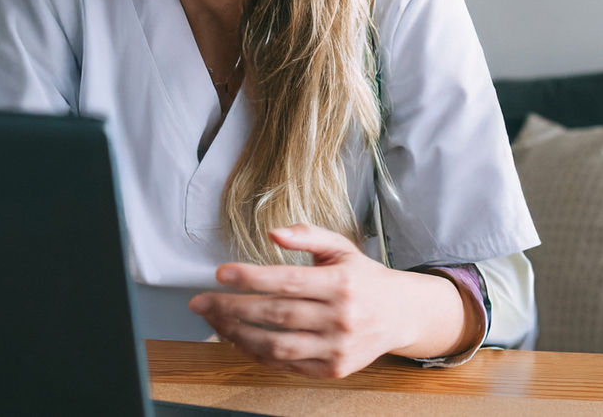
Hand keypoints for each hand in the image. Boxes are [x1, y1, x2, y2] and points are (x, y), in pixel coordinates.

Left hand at [186, 224, 473, 378]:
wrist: (401, 315)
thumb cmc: (362, 279)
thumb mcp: (340, 248)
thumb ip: (306, 235)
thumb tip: (273, 232)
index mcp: (342, 283)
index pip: (288, 281)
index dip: (250, 278)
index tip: (220, 273)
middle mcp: (342, 317)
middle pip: (276, 315)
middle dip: (231, 308)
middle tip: (201, 301)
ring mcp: (338, 348)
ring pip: (277, 345)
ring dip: (237, 334)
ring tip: (214, 320)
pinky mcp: (333, 370)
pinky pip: (285, 364)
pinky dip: (256, 352)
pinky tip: (237, 337)